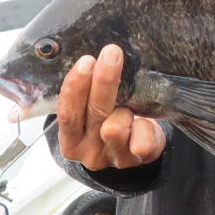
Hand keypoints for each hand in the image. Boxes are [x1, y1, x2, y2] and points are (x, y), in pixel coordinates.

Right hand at [57, 45, 165, 170]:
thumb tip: (91, 58)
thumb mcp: (91, 113)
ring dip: (125, 110)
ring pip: (115, 127)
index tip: (86, 60)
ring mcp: (113, 158)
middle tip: (111, 53)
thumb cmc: (110, 121)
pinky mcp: (137, 160)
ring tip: (130, 106)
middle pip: (94, 113)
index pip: (67, 113)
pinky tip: (146, 122)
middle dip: (104, 80)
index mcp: (71, 141)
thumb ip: (86, 95)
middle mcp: (89, 153)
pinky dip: (146, 127)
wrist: (135, 148)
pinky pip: (142, 140)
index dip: (75, 86)